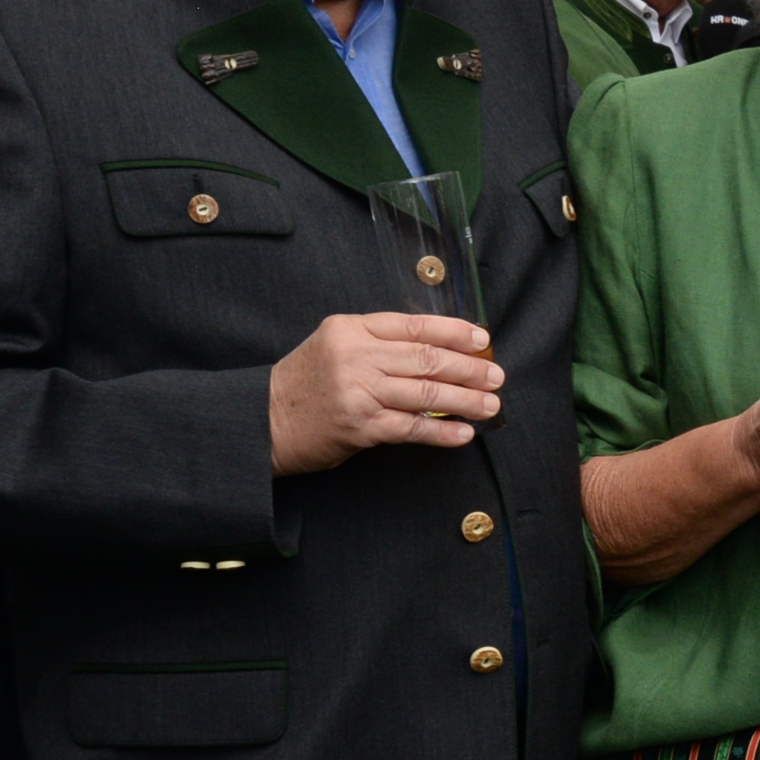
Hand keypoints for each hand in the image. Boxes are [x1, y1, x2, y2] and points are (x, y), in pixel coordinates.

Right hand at [268, 313, 500, 474]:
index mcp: (351, 328)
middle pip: (426, 358)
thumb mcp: (335, 345)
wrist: (264, 420)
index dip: (453, 331)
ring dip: (465, 401)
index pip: (414, 325)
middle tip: (495, 375)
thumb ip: (379, 343)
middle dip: (468, 368)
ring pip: (425, 393)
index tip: (482, 339)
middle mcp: (356, 355)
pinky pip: (412, 428)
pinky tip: (464, 433)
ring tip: (490, 405)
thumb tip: (439, 351)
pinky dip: (442, 432)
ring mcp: (358, 391)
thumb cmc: (306, 383)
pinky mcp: (360, 426)